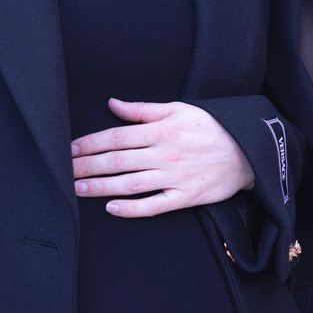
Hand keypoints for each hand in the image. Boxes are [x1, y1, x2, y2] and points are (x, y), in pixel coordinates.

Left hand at [71, 99, 254, 217]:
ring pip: (130, 185)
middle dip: (87, 167)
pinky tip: (111, 208)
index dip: (91, 143)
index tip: (70, 149)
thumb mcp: (179, 109)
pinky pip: (154, 206)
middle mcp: (165, 154)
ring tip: (77, 189)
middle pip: (118, 162)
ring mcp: (175, 178)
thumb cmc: (211, 127)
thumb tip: (113, 104)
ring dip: (100, 188)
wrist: (249, 151)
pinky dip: (132, 209)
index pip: (117, 136)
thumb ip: (144, 109)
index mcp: (162, 130)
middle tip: (64, 172)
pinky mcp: (185, 197)